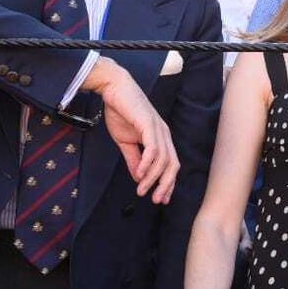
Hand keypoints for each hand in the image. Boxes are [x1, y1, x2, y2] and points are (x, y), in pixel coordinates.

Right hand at [83, 57, 179, 202]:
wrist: (114, 89)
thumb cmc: (121, 112)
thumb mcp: (126, 141)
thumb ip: (134, 159)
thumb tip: (139, 178)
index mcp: (161, 138)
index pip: (171, 164)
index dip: (168, 183)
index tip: (161, 198)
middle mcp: (164, 134)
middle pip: (173, 165)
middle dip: (166, 185)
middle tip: (156, 199)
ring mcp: (158, 128)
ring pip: (163, 159)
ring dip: (153, 178)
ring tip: (142, 189)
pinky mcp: (148, 123)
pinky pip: (153, 148)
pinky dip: (147, 163)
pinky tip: (139, 174)